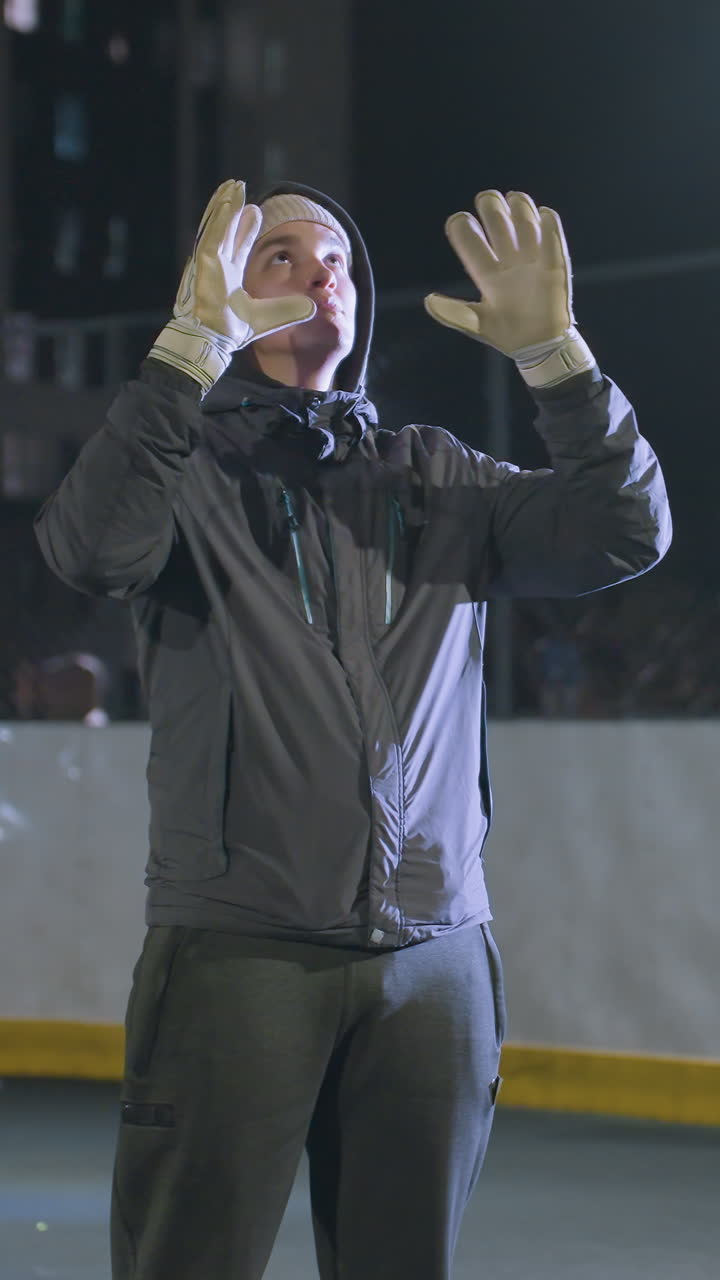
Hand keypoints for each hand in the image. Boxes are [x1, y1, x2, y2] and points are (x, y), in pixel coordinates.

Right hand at [149, 179, 315, 392]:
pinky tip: (225, 202)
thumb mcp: (269, 317)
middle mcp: (218, 265)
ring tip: (231, 185)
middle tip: (238, 188)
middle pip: (226, 230)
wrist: (213, 340)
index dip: (245, 228)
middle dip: (232, 209)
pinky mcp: (204, 263)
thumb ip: (289, 309)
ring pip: (217, 226)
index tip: (254, 211)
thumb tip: (313, 307)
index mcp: (229, 276)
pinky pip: (211, 234)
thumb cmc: (231, 330)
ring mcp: (209, 263)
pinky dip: (218, 218)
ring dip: (224, 205)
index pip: (238, 245)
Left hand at [424, 189, 574, 355]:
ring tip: (514, 199)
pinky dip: (549, 227)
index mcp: (486, 272)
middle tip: (487, 200)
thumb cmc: (506, 334)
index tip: (461, 221)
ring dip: (519, 210)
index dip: (463, 228)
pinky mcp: (553, 267)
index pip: (471, 242)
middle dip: (492, 209)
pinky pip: (552, 242)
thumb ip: (453, 313)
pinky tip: (544, 213)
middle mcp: (507, 262)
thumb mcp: (476, 324)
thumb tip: (428, 300)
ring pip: (524, 226)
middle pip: (498, 225)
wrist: (539, 347)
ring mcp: (531, 262)